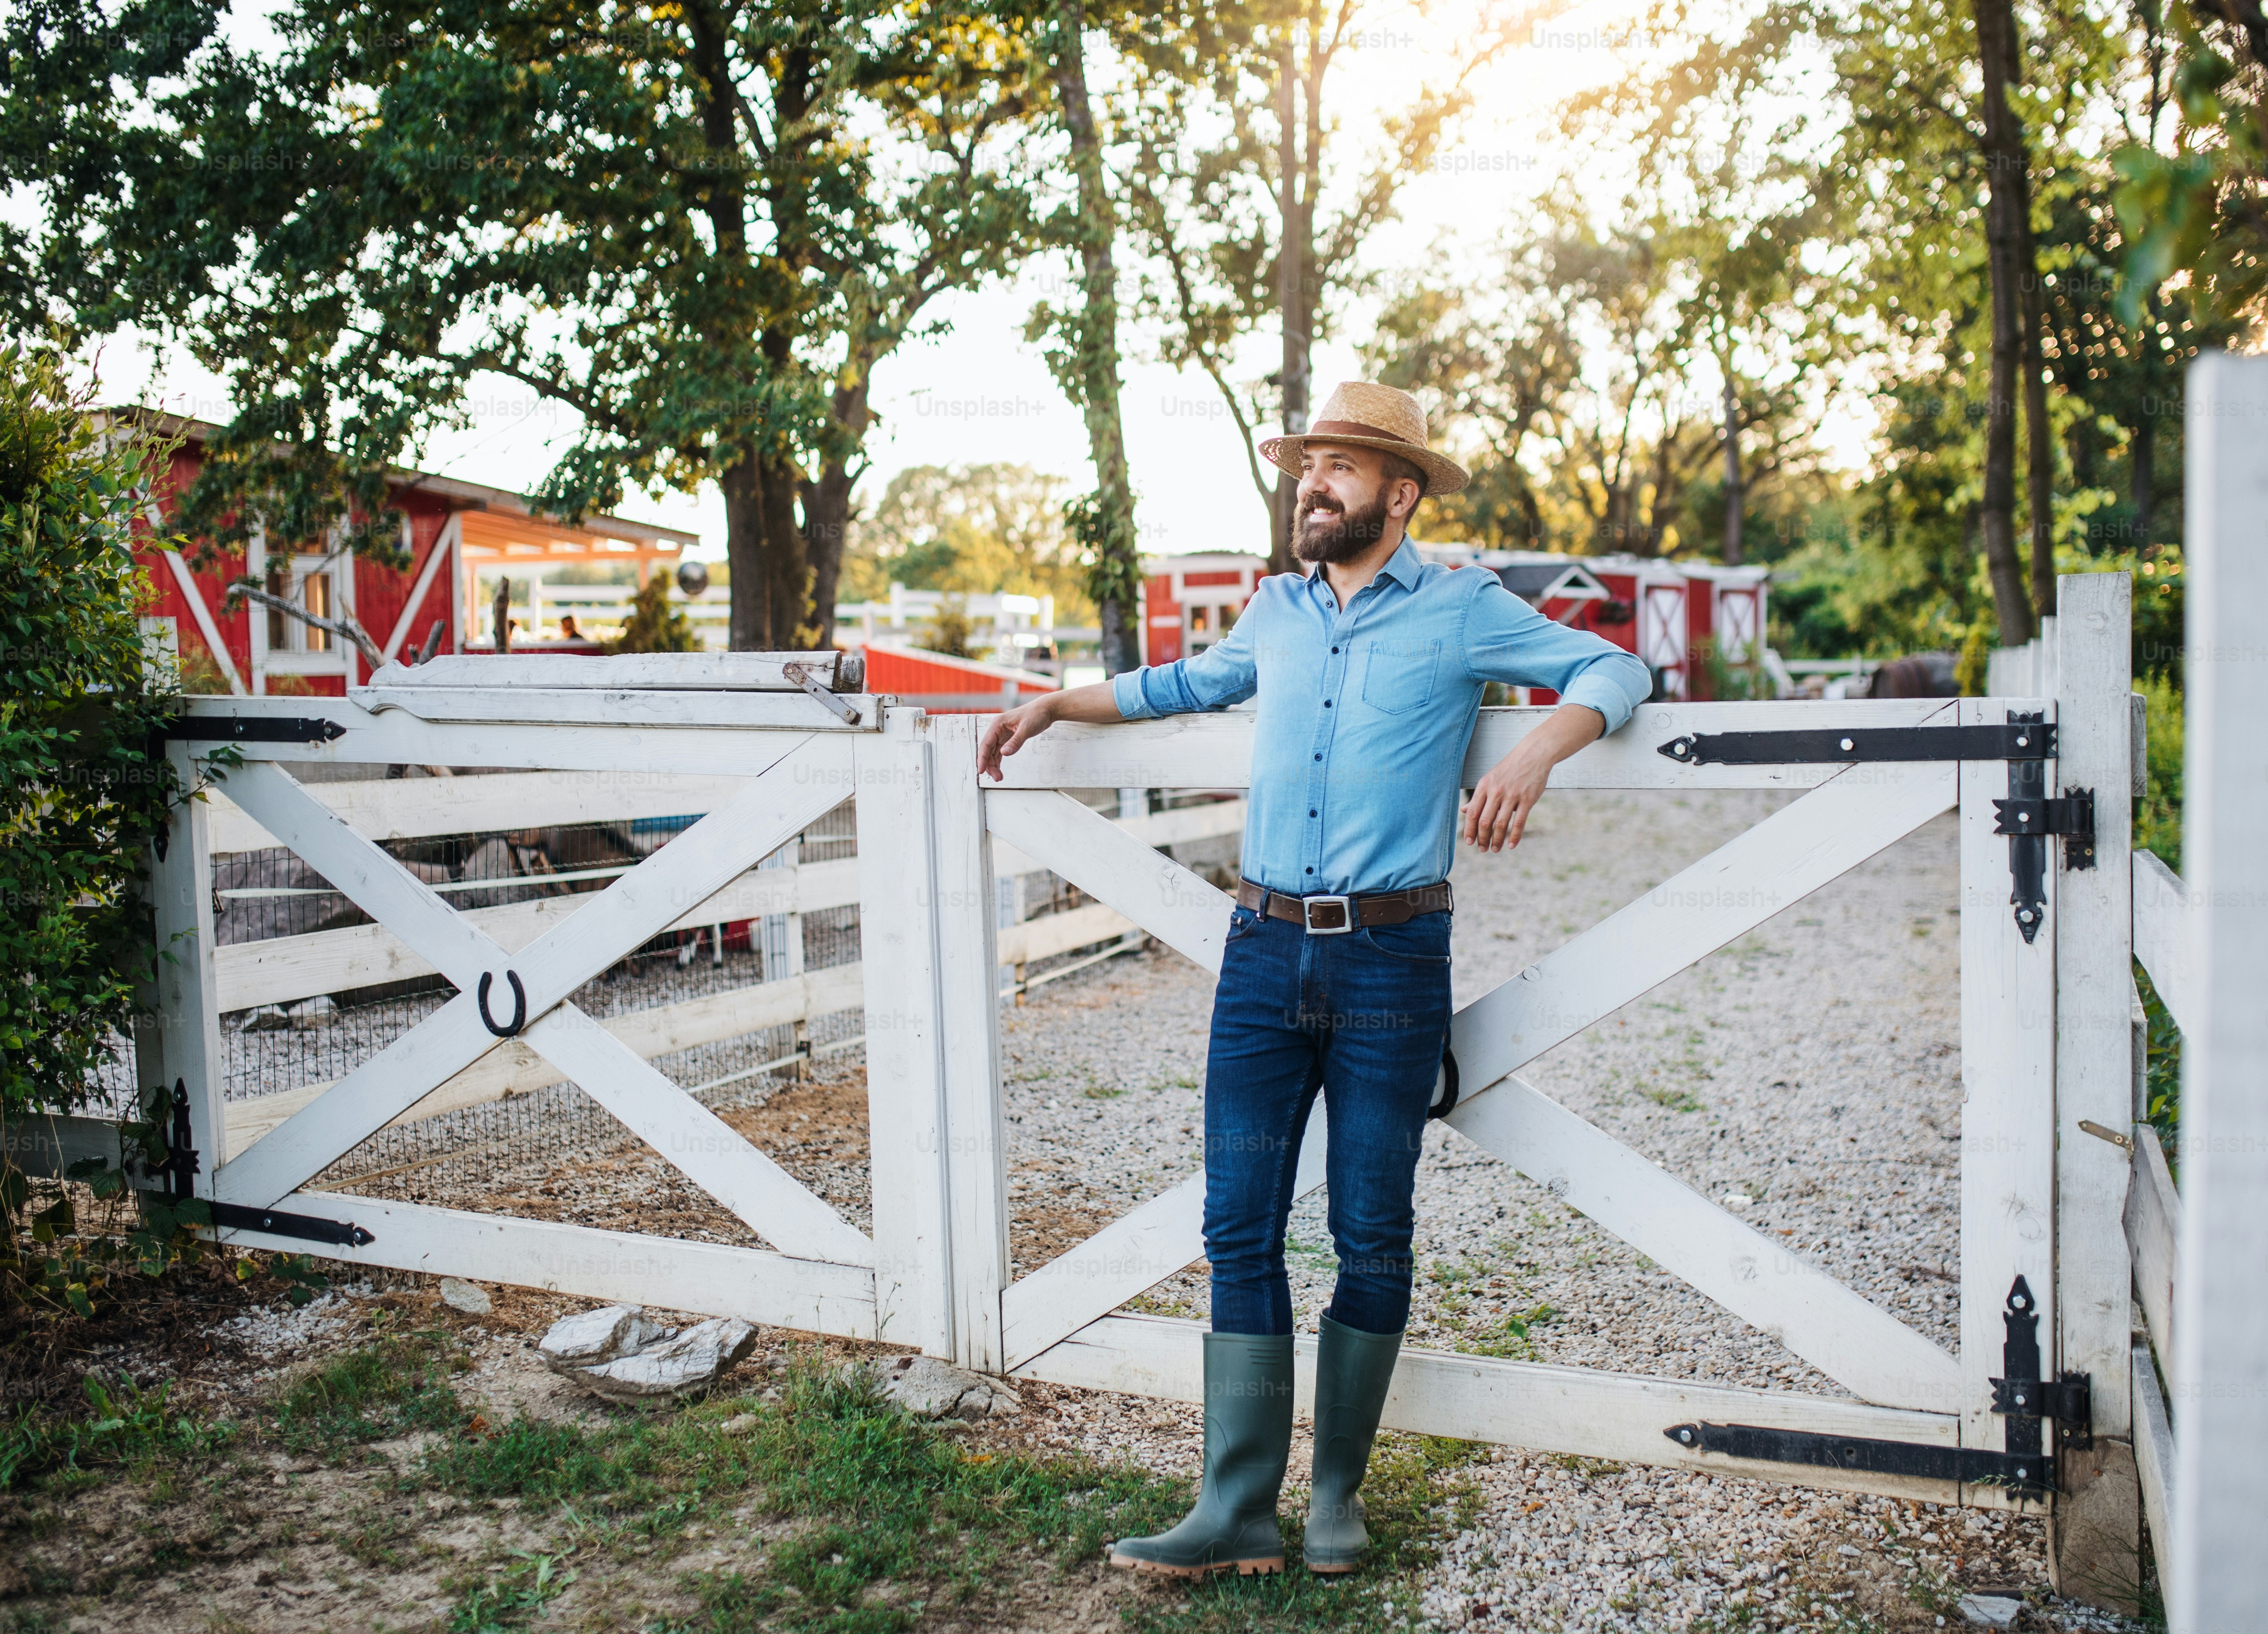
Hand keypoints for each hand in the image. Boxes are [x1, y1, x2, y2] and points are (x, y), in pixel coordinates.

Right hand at [977, 696, 1057, 781]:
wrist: (1045, 709)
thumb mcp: (1026, 729)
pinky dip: (999, 761)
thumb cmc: (1036, 715)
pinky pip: (999, 751)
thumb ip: (1015, 742)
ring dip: (994, 765)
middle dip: (990, 765)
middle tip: (997, 778)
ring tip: (999, 777)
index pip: (985, 744)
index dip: (982, 758)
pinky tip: (999, 770)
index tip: (981, 771)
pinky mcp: (1008, 738)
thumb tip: (1004, 753)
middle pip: (988, 750)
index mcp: (997, 724)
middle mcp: (997, 729)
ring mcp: (1002, 734)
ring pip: (993, 752)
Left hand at [1460, 702, 1604, 851]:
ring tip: (1495, 849)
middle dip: (1482, 838)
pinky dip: (1514, 836)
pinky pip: (1519, 822)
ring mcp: (1512, 796)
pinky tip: (1511, 845)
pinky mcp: (1527, 799)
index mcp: (1484, 786)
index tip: (1469, 842)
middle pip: (1485, 821)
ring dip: (1497, 840)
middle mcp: (1496, 792)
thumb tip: (1464, 811)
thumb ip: (1478, 797)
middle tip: (1482, 849)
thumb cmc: (1510, 768)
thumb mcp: (1489, 779)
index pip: (1473, 813)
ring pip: (1501, 824)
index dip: (1470, 830)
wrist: (1533, 755)